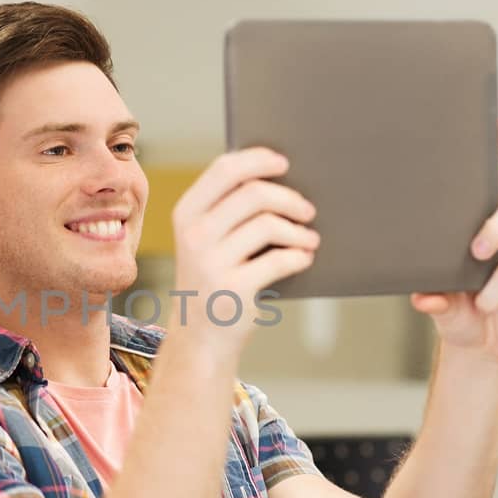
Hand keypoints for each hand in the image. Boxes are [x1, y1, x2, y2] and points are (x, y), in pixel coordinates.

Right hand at [169, 147, 317, 349]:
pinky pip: (279, 260)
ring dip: (299, 231)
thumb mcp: (205, 240)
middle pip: (253, 193)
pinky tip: (304, 258)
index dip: (259, 159)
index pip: (225, 169)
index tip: (284, 163)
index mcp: (186, 213)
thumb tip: (280, 177)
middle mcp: (194, 235)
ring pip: (269, 225)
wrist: (199, 337)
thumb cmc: (212, 279)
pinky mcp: (233, 289)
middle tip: (308, 209)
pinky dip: (299, 257)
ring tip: (310, 239)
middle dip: (289, 198)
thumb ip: (228, 209)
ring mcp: (211, 262)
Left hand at [411, 119, 497, 363]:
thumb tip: (425, 299)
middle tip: (477, 253)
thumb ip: (431, 299)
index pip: (485, 190)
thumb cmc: (454, 311)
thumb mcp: (437, 306)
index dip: (496, 155)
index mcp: (475, 234)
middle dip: (497, 228)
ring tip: (485, 305)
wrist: (477, 343)